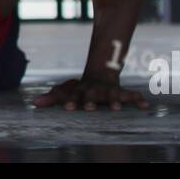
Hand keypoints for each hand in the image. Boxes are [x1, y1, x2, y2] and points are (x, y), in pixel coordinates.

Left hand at [32, 77, 150, 110]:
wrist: (102, 70)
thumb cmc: (81, 87)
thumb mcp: (66, 90)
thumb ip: (52, 97)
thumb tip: (35, 103)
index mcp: (80, 90)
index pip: (74, 95)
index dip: (71, 102)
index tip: (67, 109)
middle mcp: (94, 90)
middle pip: (92, 95)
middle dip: (91, 101)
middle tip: (90, 109)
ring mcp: (108, 90)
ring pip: (112, 94)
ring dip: (114, 100)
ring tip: (116, 108)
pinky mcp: (121, 92)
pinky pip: (131, 95)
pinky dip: (137, 100)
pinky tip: (144, 105)